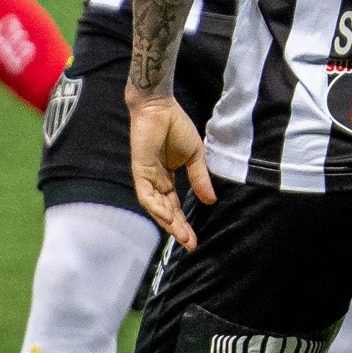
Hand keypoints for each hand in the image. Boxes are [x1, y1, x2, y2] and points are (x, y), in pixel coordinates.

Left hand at [128, 94, 211, 250]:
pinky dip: (156, 207)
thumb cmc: (176, 126)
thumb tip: (211, 201)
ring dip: (168, 222)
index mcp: (168, 179)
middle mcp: (156, 182)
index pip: (176, 207)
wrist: (160, 108)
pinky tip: (168, 218)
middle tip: (191, 244)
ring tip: (182, 236)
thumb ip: (200, 178)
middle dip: (178, 229)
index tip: (196, 239)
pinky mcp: (140, 171)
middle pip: (167, 212)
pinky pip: (146, 194)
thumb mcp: (195, 156)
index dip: (185, 223)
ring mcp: (147, 178)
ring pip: (156, 207)